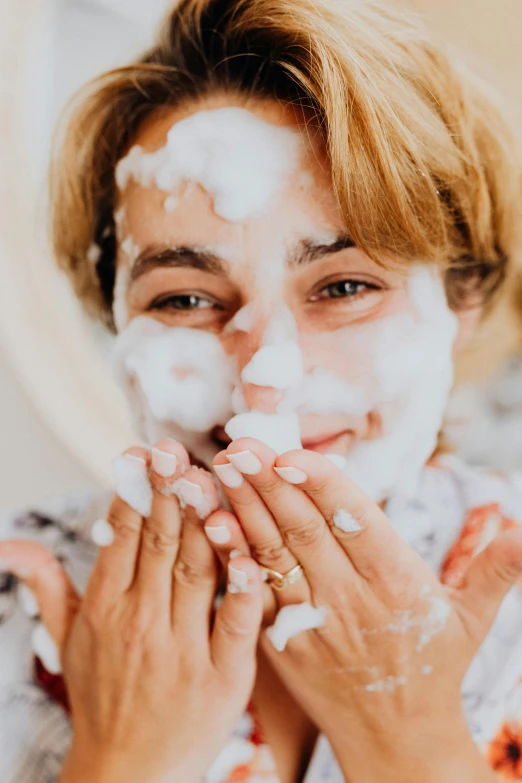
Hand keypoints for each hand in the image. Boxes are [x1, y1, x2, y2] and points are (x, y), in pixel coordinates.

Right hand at [0, 440, 263, 782]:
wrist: (128, 774)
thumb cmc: (102, 697)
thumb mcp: (66, 641)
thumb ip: (46, 586)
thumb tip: (9, 545)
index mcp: (105, 608)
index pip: (123, 535)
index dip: (136, 490)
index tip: (147, 453)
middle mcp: (140, 623)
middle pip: (161, 543)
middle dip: (171, 490)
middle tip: (180, 450)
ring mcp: (182, 650)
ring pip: (198, 570)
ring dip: (207, 521)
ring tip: (215, 477)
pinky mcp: (222, 678)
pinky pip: (235, 621)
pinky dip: (243, 585)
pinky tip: (249, 550)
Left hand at [205, 438, 521, 781]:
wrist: (396, 740)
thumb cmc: (434, 666)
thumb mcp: (472, 618)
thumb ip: (497, 570)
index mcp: (396, 585)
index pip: (354, 523)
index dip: (320, 486)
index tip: (290, 454)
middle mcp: (350, 601)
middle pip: (304, 533)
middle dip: (269, 485)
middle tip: (240, 446)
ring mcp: (311, 624)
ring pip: (273, 558)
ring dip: (244, 511)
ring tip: (221, 470)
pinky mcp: (281, 644)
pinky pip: (251, 595)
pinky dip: (231, 559)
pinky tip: (211, 526)